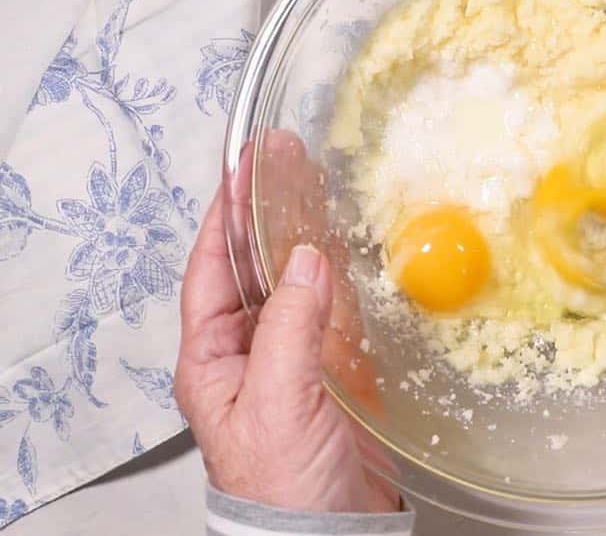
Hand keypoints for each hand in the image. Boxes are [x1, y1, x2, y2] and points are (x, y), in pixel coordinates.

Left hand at [175, 136, 397, 511]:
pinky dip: (343, 277)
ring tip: (320, 188)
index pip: (212, 271)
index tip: (245, 167)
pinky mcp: (333, 373)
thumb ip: (289, 327)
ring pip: (296, 283)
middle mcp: (248, 352)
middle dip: (267, 213)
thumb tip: (303, 259)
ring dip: (306, 237)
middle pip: (254, 267)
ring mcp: (291, 360)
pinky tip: (350, 249)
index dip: (227, 215)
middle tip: (286, 161)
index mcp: (213, 359)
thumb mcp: (276, 401)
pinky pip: (334, 312)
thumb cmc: (284, 487)